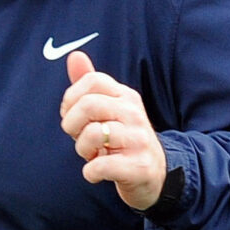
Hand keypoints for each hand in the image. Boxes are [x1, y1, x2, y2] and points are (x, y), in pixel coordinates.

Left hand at [60, 50, 166, 211]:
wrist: (157, 174)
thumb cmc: (124, 140)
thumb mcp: (109, 109)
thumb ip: (89, 83)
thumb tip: (74, 55)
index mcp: (126, 96)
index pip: (92, 81)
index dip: (71, 99)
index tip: (72, 115)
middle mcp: (134, 114)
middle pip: (88, 105)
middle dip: (72, 124)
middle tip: (78, 137)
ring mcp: (139, 140)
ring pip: (93, 135)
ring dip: (82, 150)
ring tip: (92, 155)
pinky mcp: (138, 167)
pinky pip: (100, 166)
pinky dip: (90, 172)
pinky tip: (97, 173)